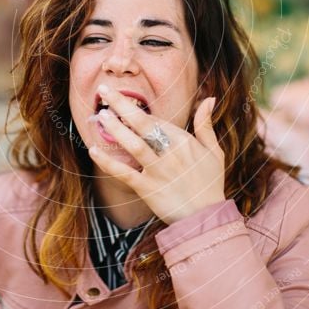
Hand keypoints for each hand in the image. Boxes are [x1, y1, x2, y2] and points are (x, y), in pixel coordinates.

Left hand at [88, 84, 224, 223]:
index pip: (157, 120)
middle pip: (144, 124)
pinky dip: (108, 163)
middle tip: (104, 90)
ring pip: (134, 145)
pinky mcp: (148, 189)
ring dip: (116, 129)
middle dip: (123, 105)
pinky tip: (94, 151)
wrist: (206, 218)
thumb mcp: (214, 151)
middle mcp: (170, 153)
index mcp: (184, 141)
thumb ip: (206, 124)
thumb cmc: (210, 183)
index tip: (119, 98)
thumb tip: (209, 98)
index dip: (136, 109)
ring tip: (100, 114)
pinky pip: (125, 174)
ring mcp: (158, 171)